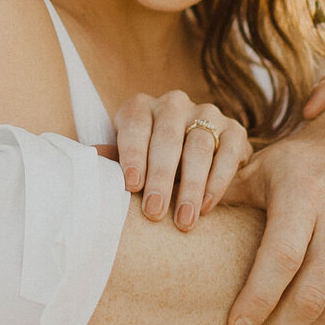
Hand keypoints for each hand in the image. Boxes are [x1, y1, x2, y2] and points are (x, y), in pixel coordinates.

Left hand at [106, 93, 251, 228]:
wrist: (196, 163)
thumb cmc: (150, 165)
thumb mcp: (129, 161)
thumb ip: (113, 162)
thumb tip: (90, 158)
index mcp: (141, 107)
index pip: (135, 125)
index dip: (133, 154)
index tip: (131, 185)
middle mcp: (174, 104)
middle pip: (167, 137)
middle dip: (161, 176)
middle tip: (154, 212)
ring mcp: (207, 113)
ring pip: (199, 145)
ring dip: (190, 185)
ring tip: (183, 220)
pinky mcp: (235, 129)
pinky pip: (228, 153)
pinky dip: (217, 182)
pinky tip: (205, 207)